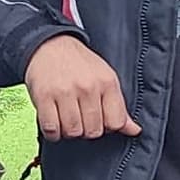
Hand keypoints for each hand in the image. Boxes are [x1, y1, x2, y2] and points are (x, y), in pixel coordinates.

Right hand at [22, 33, 138, 140]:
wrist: (50, 46)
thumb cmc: (80, 65)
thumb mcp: (105, 79)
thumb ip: (119, 107)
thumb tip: (134, 131)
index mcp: (107, 83)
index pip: (115, 123)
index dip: (106, 127)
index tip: (98, 119)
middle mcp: (88, 86)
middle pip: (93, 131)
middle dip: (86, 130)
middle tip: (79, 118)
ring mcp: (65, 91)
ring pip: (73, 132)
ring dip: (68, 131)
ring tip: (66, 119)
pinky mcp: (44, 96)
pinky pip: (51, 128)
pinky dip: (52, 133)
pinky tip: (54, 122)